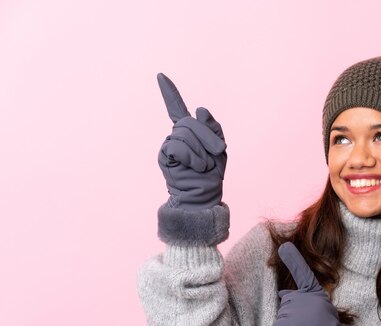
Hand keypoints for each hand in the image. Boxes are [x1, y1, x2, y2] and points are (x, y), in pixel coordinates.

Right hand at [157, 73, 226, 209]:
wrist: (203, 193)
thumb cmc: (212, 173)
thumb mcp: (219, 148)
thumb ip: (212, 128)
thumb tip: (199, 109)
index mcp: (189, 131)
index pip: (176, 108)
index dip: (169, 92)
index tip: (160, 76)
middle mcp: (176, 135)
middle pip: (189, 122)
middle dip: (207, 137)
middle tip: (218, 152)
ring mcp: (169, 144)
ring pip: (185, 134)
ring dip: (201, 151)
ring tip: (204, 165)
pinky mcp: (165, 155)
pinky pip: (179, 146)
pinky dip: (192, 157)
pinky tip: (195, 166)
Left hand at [270, 242, 348, 325]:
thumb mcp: (318, 308)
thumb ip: (301, 298)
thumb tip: (281, 294)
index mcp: (314, 291)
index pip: (303, 274)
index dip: (293, 259)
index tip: (284, 246)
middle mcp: (307, 297)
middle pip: (285, 303)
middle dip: (291, 315)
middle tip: (306, 325)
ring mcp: (299, 310)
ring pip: (280, 316)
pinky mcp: (293, 323)